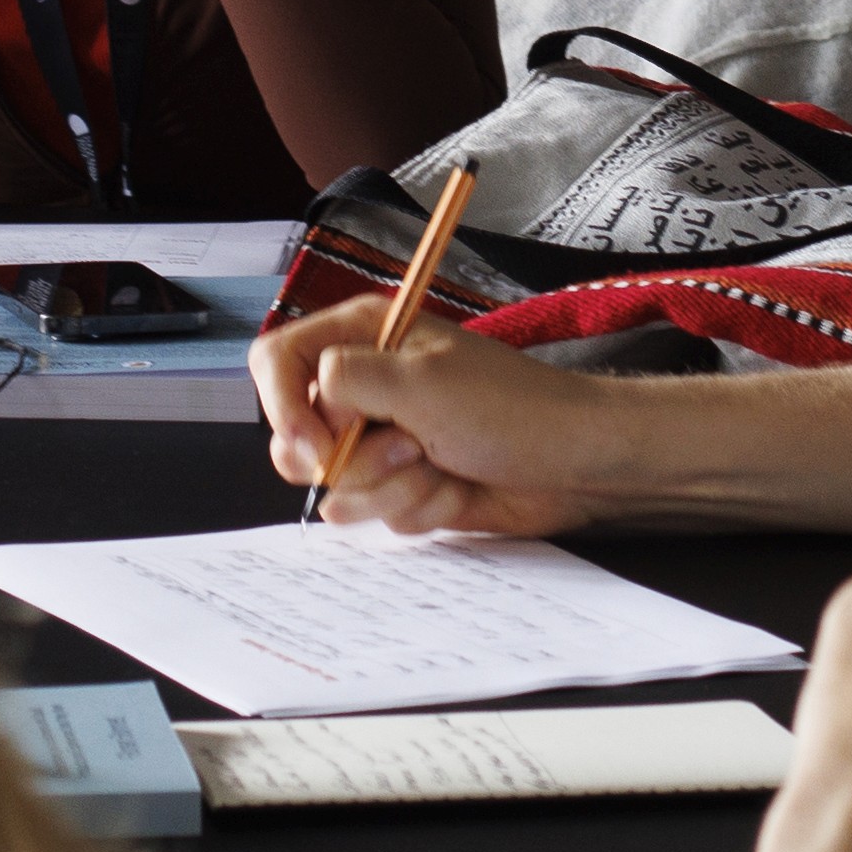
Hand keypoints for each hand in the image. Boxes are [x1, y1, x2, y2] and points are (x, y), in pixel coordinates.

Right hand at [265, 305, 638, 536]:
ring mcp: (383, 441)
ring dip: (393, 486)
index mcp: (365, 338)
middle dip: (352, 458)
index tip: (314, 446)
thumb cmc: (512, 408)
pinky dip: (417, 507)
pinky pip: (375, 513)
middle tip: (409, 446)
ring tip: (441, 463)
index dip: (282, 406)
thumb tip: (312, 401)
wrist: (574, 464)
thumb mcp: (421, 380)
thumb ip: (346, 379)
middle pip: (296, 437)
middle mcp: (366, 388)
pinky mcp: (403, 486)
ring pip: (337, 486)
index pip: (277, 360)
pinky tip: (456, 488)